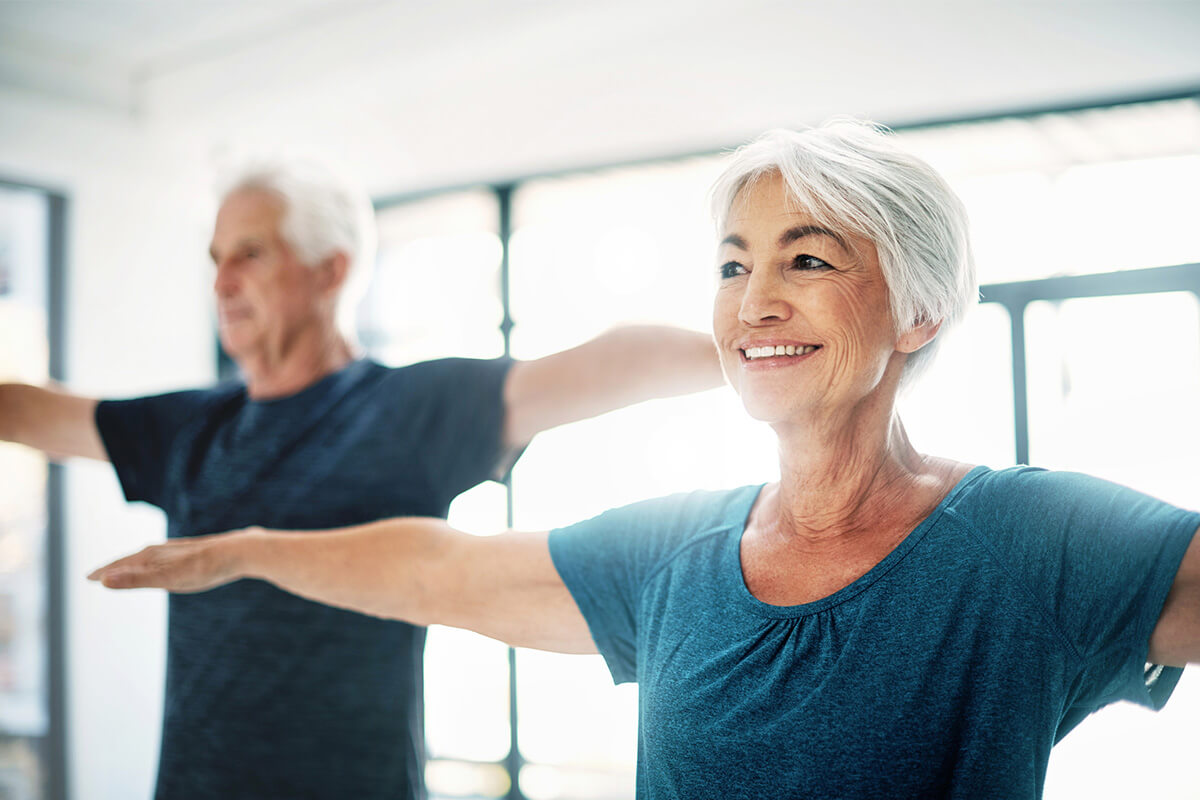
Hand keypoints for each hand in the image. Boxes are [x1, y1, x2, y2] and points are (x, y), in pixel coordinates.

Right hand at [88, 530, 254, 592]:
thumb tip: (103, 580)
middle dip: (114, 568)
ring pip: (149, 558)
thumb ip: (136, 580)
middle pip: (132, 560)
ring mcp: (178, 551)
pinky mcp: (194, 554)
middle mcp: (163, 550)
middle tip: (98, 575)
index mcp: (153, 556)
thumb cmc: (205, 568)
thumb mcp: (168, 578)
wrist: (241, 552)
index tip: (87, 577)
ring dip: (133, 565)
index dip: (104, 572)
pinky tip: (165, 566)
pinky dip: (155, 564)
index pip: (121, 565)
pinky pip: (166, 559)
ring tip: (125, 570)